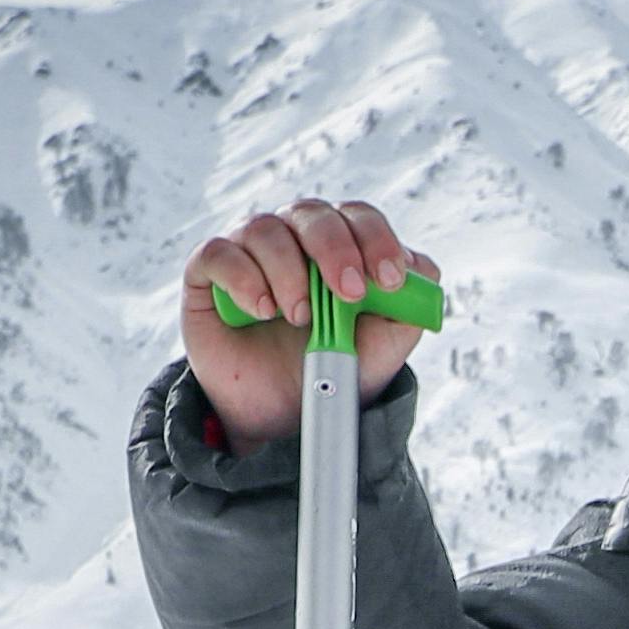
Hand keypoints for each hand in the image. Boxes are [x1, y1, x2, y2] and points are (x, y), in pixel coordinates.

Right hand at [178, 197, 436, 448]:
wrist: (283, 415)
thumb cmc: (335, 369)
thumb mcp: (383, 346)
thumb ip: (407, 308)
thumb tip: (420, 268)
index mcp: (340, 244)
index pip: (358, 216)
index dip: (376, 239)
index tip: (389, 280)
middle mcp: (293, 237)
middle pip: (313, 214)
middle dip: (335, 249)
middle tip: (348, 293)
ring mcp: (249, 251)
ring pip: (265, 229)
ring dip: (289, 272)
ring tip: (300, 318)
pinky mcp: (208, 274)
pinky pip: (219, 253)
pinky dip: (244, 279)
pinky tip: (262, 310)